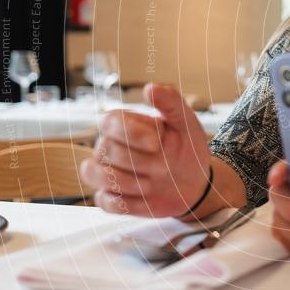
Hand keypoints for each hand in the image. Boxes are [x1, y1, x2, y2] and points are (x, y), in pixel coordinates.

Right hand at [80, 83, 212, 216]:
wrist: (196, 182)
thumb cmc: (187, 148)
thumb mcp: (186, 122)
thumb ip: (170, 101)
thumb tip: (149, 88)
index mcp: (124, 125)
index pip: (110, 122)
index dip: (132, 132)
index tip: (158, 142)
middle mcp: (109, 147)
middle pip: (104, 149)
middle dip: (139, 160)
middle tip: (165, 165)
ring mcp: (108, 174)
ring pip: (93, 173)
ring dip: (127, 180)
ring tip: (153, 182)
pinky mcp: (111, 198)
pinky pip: (103, 201)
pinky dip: (124, 201)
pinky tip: (146, 196)